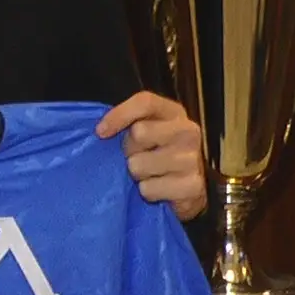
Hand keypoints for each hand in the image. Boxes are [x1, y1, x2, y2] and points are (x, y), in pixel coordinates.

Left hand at [96, 91, 205, 221]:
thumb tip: (101, 130)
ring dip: (137, 173)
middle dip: (129, 149)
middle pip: (139, 132)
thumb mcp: (146, 130)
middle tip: (136, 156)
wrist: (189, 188)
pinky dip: (147, 192)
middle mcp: (188, 131)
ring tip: (148, 174)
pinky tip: (158, 188)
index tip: (100, 132)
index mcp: (174, 113)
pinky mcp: (193, 186)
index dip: (120, 114)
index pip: (146, 102)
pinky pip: (148, 189)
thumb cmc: (158, 154)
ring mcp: (193, 159)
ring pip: (139, 164)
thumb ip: (128, 122)